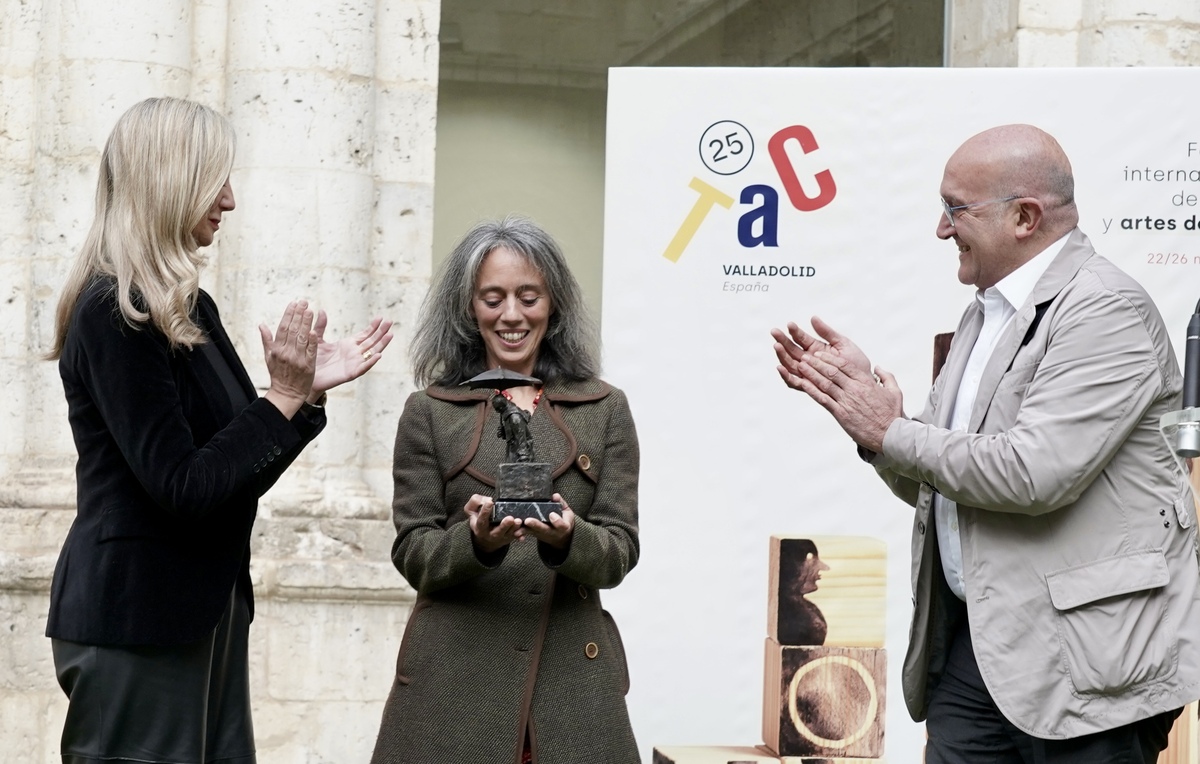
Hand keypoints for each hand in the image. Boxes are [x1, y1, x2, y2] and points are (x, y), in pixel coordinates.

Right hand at [260, 300, 316, 417]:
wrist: (286, 393)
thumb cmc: (278, 374)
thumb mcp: (269, 357)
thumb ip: (267, 340)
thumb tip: (261, 325)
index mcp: (277, 349)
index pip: (283, 327)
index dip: (289, 314)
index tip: (294, 303)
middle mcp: (286, 353)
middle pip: (293, 330)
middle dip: (298, 314)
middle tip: (304, 302)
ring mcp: (297, 359)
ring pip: (302, 338)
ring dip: (306, 323)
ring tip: (310, 310)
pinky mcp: (308, 366)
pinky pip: (310, 351)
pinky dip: (312, 341)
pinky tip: (314, 331)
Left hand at [312, 314, 393, 395]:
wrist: (307, 377)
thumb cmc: (313, 360)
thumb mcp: (317, 339)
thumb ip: (320, 326)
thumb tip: (321, 310)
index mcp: (348, 345)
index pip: (365, 334)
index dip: (373, 326)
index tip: (380, 317)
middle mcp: (354, 353)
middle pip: (372, 341)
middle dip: (381, 332)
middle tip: (390, 321)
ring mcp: (354, 363)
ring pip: (371, 352)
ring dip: (381, 344)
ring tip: (390, 335)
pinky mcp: (350, 373)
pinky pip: (363, 367)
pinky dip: (371, 362)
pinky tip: (378, 355)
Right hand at [465, 494, 523, 553]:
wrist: (484, 534)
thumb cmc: (478, 517)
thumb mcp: (471, 509)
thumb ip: (476, 502)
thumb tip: (488, 500)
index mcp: (479, 527)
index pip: (481, 520)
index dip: (485, 512)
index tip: (490, 502)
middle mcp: (489, 534)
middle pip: (497, 532)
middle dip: (504, 525)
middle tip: (510, 518)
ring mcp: (500, 537)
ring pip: (508, 534)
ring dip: (514, 528)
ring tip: (518, 521)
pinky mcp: (509, 538)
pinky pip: (515, 537)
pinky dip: (520, 536)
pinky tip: (523, 535)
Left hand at [522, 493, 574, 549]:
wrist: (561, 536)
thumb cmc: (564, 520)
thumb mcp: (567, 512)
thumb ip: (561, 503)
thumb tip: (555, 495)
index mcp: (563, 527)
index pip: (561, 525)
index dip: (557, 521)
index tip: (552, 514)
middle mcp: (552, 532)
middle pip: (544, 529)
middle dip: (536, 525)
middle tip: (528, 520)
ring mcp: (542, 534)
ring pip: (533, 532)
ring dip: (524, 530)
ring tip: (517, 529)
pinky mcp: (534, 533)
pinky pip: (527, 533)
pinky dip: (520, 532)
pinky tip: (514, 532)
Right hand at [772, 317, 870, 379]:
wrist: (864, 384)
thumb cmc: (856, 365)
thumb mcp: (843, 344)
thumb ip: (827, 332)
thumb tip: (813, 318)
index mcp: (817, 349)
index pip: (801, 339)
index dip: (794, 332)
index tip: (790, 324)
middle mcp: (809, 361)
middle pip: (791, 350)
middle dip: (782, 340)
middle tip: (774, 332)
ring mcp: (808, 373)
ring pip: (789, 364)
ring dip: (782, 355)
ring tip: (777, 345)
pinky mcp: (808, 386)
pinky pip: (793, 382)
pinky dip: (785, 375)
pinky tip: (780, 367)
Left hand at [780, 349, 902, 452]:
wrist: (890, 435)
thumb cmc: (891, 414)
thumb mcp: (895, 391)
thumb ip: (886, 377)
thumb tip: (878, 367)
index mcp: (865, 382)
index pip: (844, 365)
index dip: (829, 358)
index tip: (819, 353)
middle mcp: (854, 389)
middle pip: (831, 371)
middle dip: (816, 362)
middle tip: (805, 355)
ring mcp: (846, 401)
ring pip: (825, 383)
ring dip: (811, 373)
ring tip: (800, 365)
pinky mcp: (841, 414)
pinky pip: (823, 400)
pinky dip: (812, 391)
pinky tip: (803, 384)